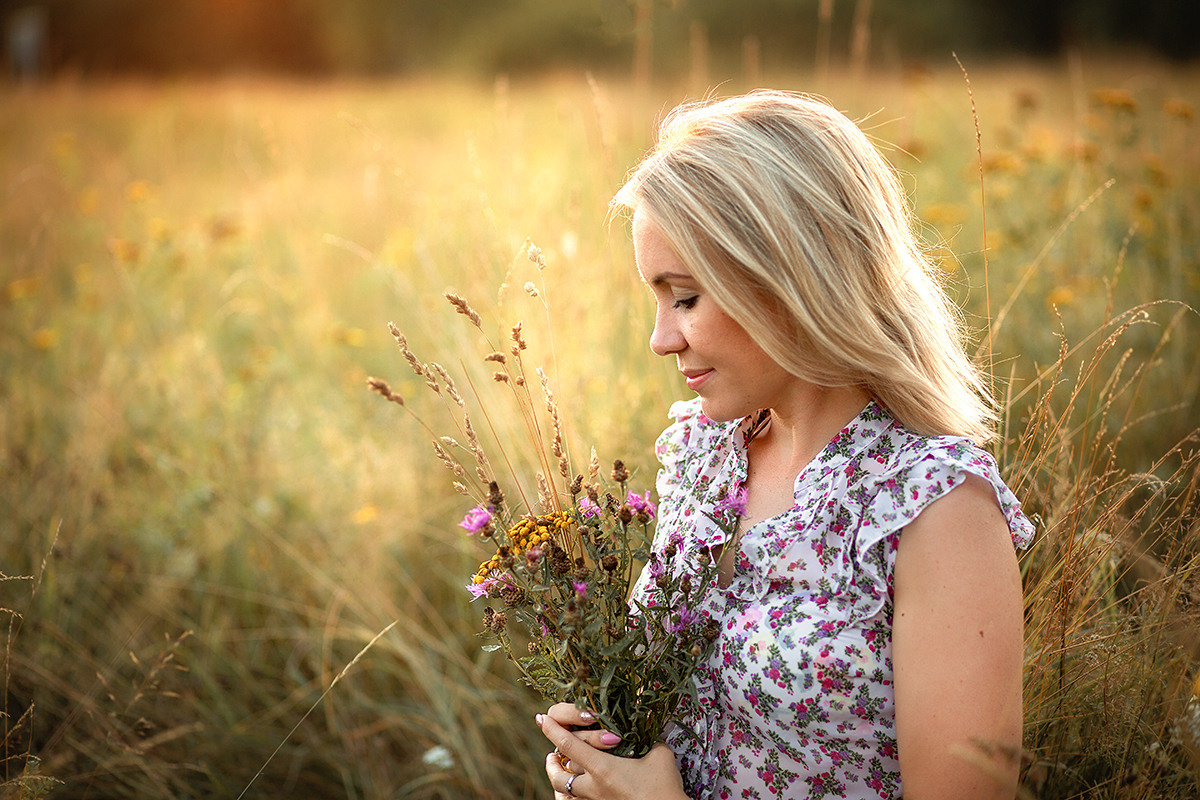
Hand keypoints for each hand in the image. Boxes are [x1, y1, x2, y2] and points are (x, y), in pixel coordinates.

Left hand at [537, 704, 688, 799]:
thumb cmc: (664, 786)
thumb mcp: (659, 754)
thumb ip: (648, 734)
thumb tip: (646, 718)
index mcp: (603, 769)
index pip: (569, 745)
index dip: (552, 730)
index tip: (541, 719)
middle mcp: (594, 787)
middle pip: (560, 774)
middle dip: (553, 762)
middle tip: (551, 753)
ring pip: (567, 790)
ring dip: (560, 777)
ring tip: (558, 766)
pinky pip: (580, 799)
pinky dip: (573, 791)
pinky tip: (581, 782)